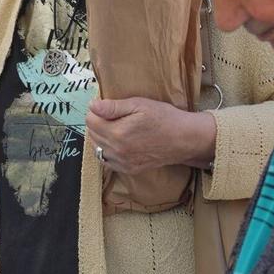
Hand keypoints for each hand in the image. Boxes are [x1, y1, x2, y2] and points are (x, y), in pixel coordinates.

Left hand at [85, 96, 216, 173]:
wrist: (184, 139)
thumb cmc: (164, 118)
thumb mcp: (139, 104)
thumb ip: (113, 107)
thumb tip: (92, 106)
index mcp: (118, 133)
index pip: (90, 121)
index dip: (96, 110)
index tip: (105, 106)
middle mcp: (117, 151)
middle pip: (92, 134)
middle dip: (98, 122)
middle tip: (112, 115)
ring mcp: (122, 163)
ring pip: (97, 148)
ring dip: (101, 137)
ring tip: (115, 127)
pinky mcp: (128, 169)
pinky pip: (107, 160)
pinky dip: (108, 150)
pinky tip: (119, 141)